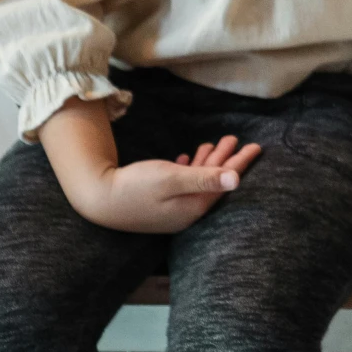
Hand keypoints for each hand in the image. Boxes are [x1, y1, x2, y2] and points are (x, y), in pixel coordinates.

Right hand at [79, 135, 262, 233]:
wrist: (95, 198)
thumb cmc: (134, 187)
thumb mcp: (171, 179)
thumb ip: (204, 179)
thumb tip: (237, 180)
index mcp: (193, 208)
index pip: (224, 184)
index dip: (240, 164)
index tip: (256, 147)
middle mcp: (185, 212)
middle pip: (212, 183)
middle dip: (225, 160)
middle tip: (236, 139)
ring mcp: (170, 209)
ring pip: (196, 182)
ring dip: (207, 162)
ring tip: (216, 143)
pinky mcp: (156, 204)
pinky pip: (180, 185)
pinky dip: (188, 170)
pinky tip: (187, 158)